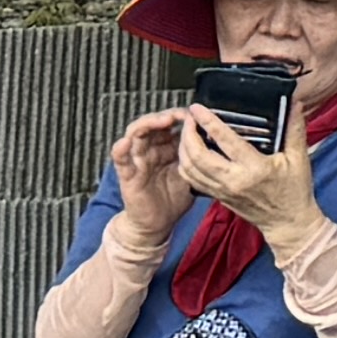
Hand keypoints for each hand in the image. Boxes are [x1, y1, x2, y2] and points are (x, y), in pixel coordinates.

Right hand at [106, 111, 196, 253]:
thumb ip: (197, 156)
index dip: (180, 116)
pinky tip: (125, 142)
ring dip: (147, 124)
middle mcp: (150, 150)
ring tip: (160, 121)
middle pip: (152, 124)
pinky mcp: (127, 174)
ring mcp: (137, 160)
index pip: (169, 124)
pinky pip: (120, 160)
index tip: (195, 114)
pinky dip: (120, 149)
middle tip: (179, 115)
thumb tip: (216, 138)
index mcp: (166, 147)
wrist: (159, 223)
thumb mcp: (191, 173)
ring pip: (135, 135)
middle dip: (165, 116)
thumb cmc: (174, 197)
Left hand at [174, 97, 325, 240]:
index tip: (198, 108)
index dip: (208, 122)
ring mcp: (222, 190)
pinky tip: (188, 153)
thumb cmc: (294, 191)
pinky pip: (192, 180)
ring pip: (190, 169)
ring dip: (183, 149)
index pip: (225, 141)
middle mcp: (233, 180)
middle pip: (198, 155)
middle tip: (189, 119)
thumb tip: (294, 103)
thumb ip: (295, 128)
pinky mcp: (217, 197)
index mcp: (254, 168)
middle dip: (188, 134)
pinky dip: (185, 165)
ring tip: (186, 133)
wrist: (288, 222)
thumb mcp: (299, 158)